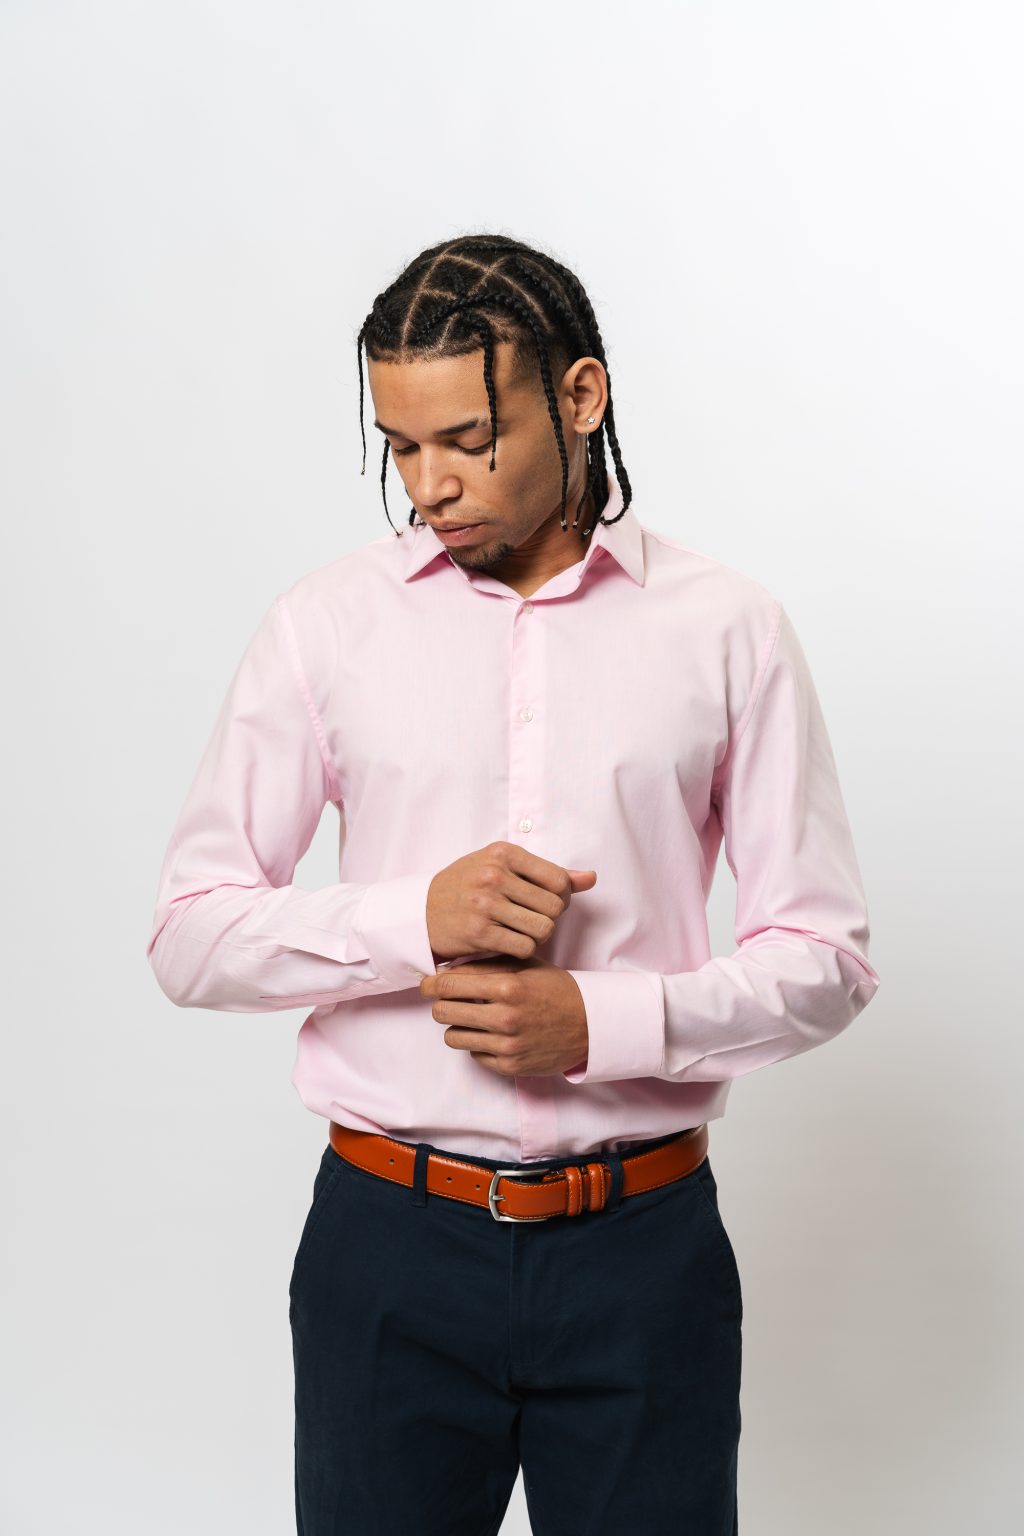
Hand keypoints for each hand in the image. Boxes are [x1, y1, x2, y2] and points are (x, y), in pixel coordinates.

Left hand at [419, 955, 588, 1077]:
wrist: (589, 1024)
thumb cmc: (555, 989)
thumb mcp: (525, 966)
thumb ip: (486, 965)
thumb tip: (446, 969)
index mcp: (507, 987)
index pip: (448, 985)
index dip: (431, 984)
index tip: (427, 984)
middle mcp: (505, 1018)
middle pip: (443, 1012)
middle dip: (441, 1004)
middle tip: (448, 1000)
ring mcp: (507, 1046)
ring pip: (453, 1037)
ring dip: (457, 1025)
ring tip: (471, 1017)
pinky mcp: (510, 1066)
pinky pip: (473, 1054)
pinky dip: (477, 1044)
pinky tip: (492, 1034)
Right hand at [426, 841, 596, 963]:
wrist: (422, 912)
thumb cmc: (467, 886)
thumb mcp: (503, 867)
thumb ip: (549, 873)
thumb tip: (591, 878)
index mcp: (503, 852)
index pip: (559, 879)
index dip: (561, 896)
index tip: (545, 902)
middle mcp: (494, 875)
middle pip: (554, 907)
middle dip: (549, 918)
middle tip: (532, 919)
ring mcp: (485, 904)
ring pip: (543, 929)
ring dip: (538, 936)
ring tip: (522, 931)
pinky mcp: (479, 933)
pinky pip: (524, 947)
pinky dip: (522, 949)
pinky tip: (509, 942)